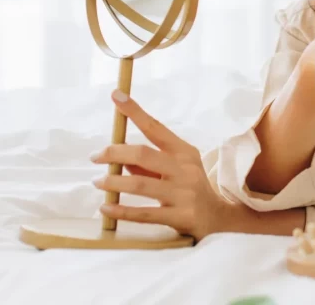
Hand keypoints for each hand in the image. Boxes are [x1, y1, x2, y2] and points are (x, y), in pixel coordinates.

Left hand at [90, 90, 237, 240]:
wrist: (219, 219)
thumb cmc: (191, 190)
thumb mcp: (176, 171)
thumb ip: (149, 165)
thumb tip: (120, 159)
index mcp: (183, 152)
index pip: (156, 127)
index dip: (135, 112)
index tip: (116, 95)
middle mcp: (184, 168)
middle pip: (143, 154)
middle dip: (114, 152)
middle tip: (95, 157)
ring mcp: (183, 193)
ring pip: (140, 183)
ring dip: (113, 181)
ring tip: (98, 182)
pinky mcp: (180, 216)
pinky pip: (145, 213)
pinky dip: (122, 210)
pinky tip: (106, 208)